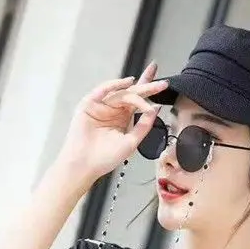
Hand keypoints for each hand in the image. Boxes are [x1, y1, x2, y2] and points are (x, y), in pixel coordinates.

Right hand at [56, 61, 166, 184]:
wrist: (85, 165)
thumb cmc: (104, 158)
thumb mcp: (131, 142)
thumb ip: (144, 126)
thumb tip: (155, 109)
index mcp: (123, 118)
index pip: (139, 101)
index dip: (150, 91)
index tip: (164, 85)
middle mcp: (113, 109)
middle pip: (132, 93)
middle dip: (147, 85)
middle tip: (162, 83)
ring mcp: (101, 106)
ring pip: (120, 92)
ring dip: (135, 89)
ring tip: (147, 89)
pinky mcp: (88, 104)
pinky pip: (102, 91)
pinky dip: (114, 85)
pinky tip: (127, 83)